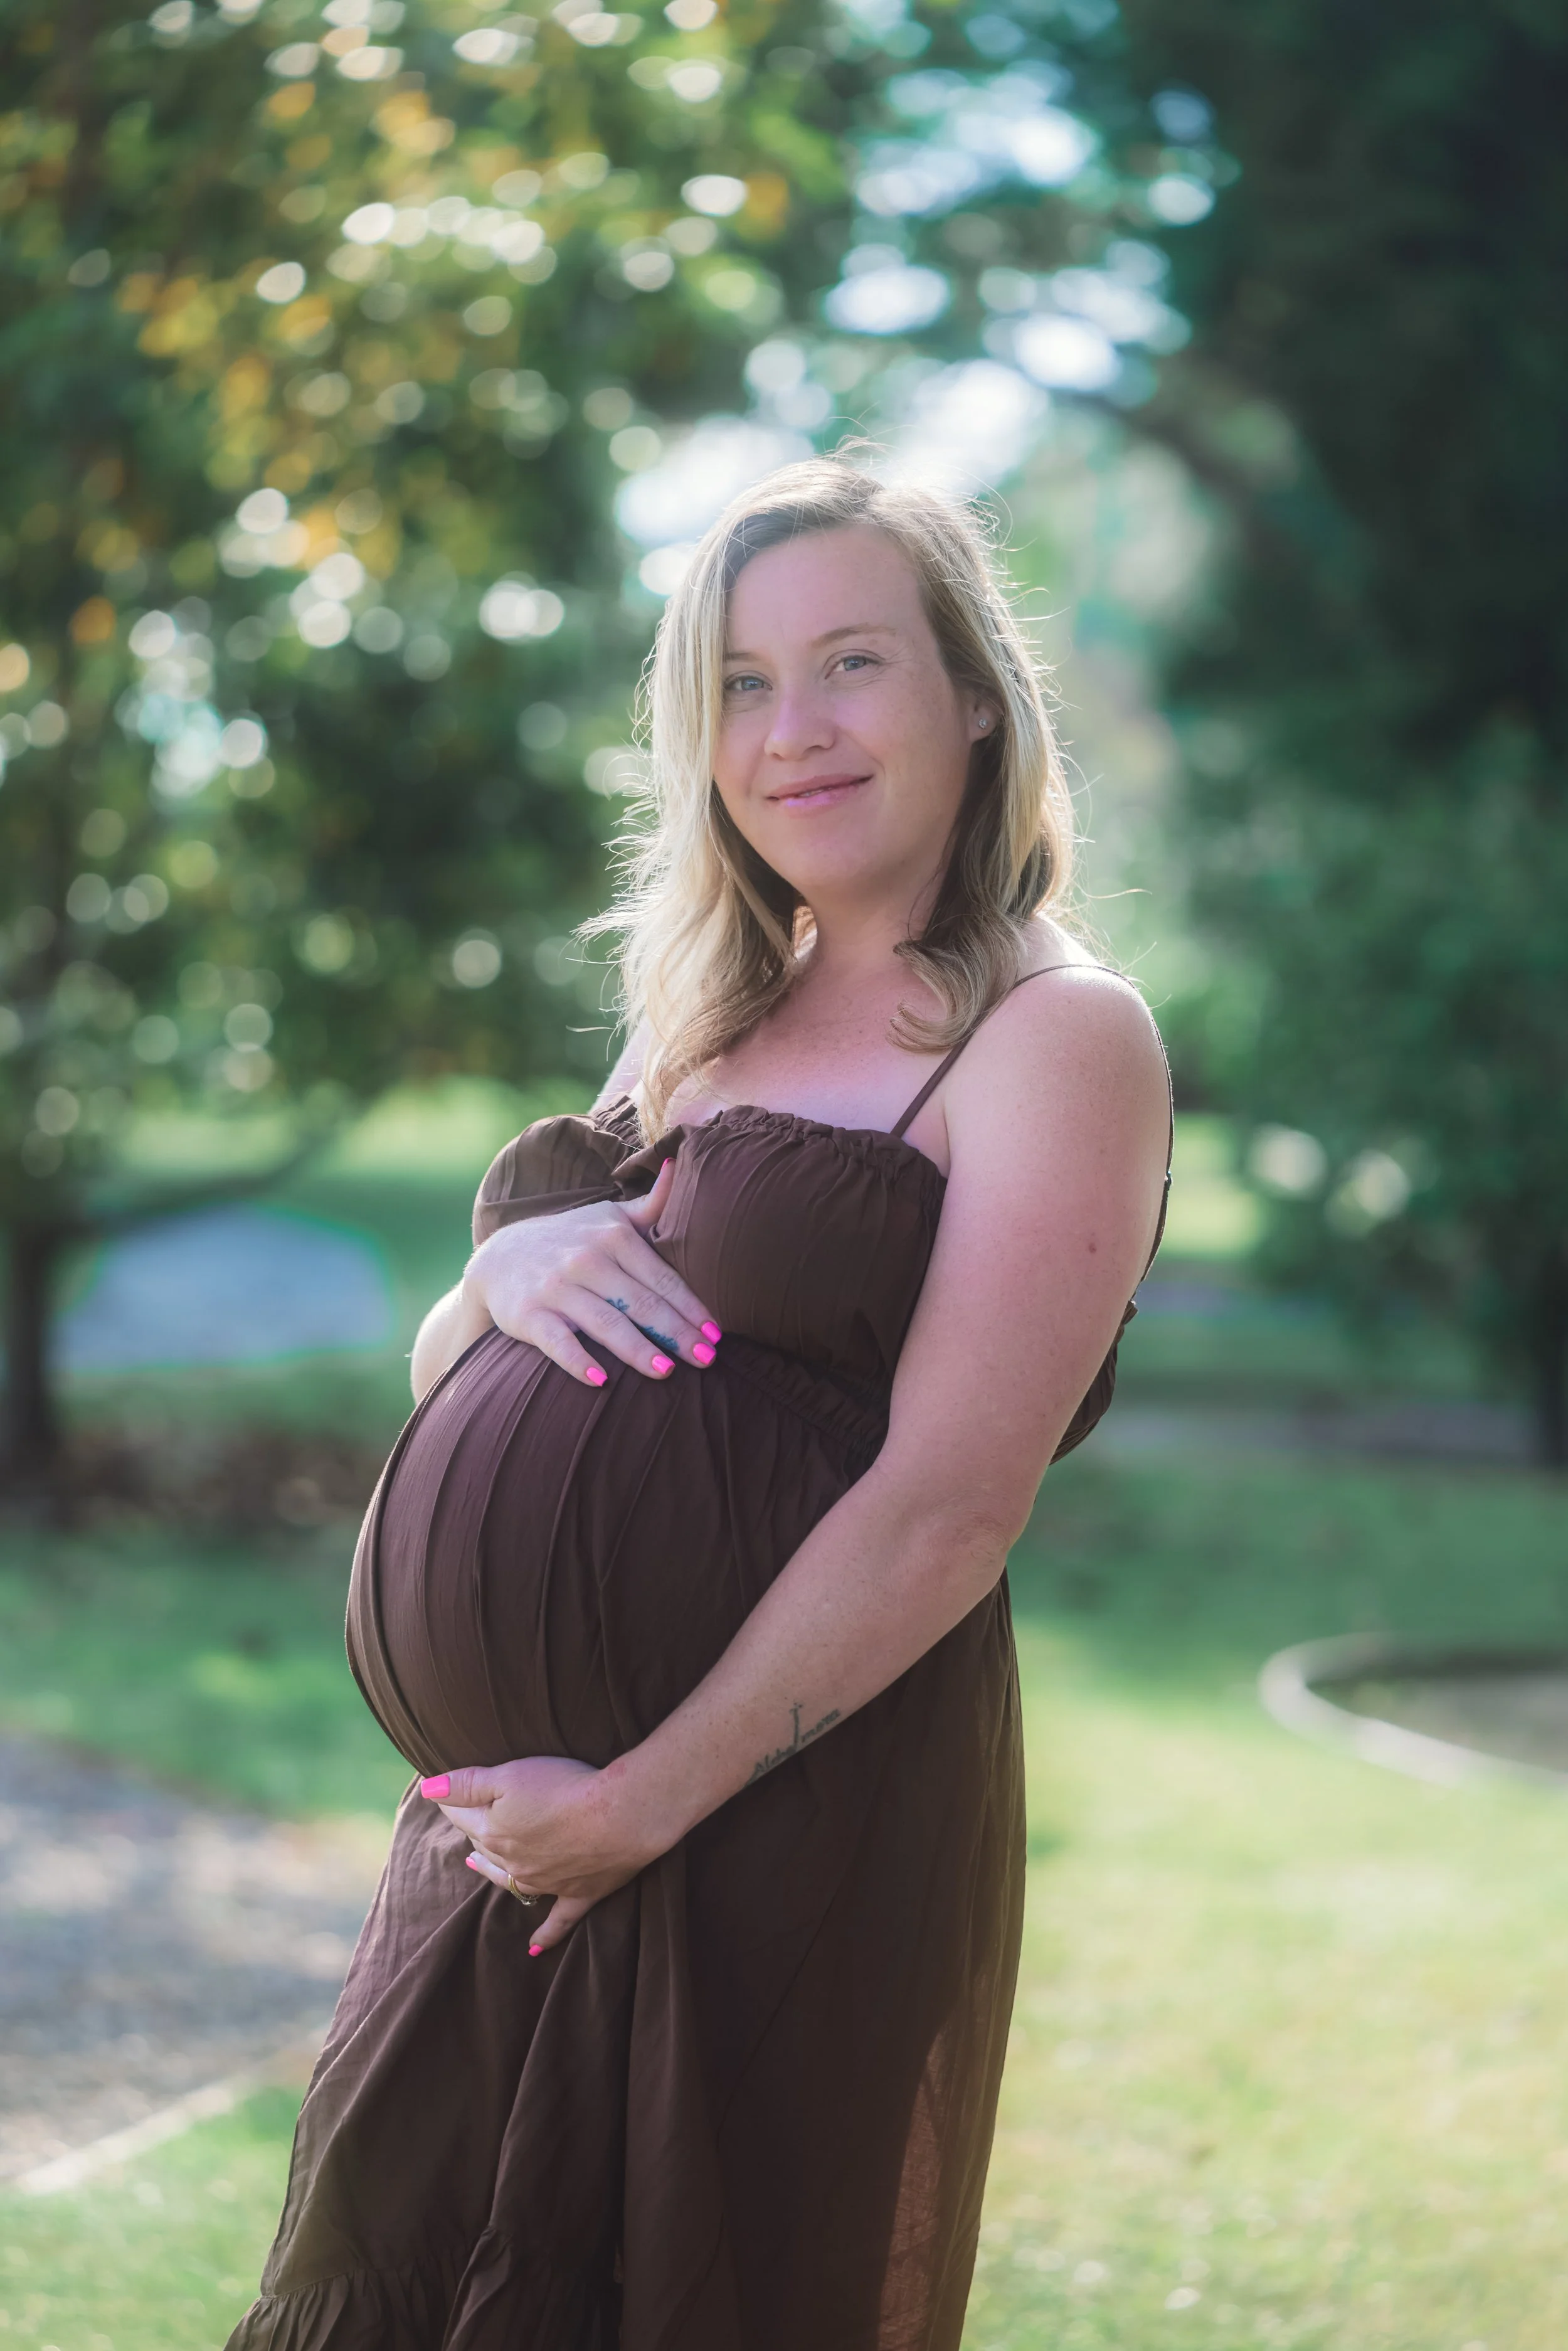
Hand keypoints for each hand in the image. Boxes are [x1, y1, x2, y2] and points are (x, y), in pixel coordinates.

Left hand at [421, 1755, 665, 1952]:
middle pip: (485, 1847)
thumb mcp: (509, 1775)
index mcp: (494, 1833)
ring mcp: (546, 1883)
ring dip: (493, 1873)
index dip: (455, 1802)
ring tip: (477, 1865)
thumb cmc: (564, 1787)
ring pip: (511, 1881)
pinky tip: (534, 1950)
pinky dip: (545, 1936)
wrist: (620, 1814)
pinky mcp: (578, 1894)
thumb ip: (466, 1784)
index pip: (463, 1817)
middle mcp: (514, 1864)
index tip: (448, 1794)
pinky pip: (557, 1922)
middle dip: (475, 1832)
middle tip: (471, 1819)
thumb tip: (427, 1790)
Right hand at [464, 1157, 721, 1387]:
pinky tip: (601, 1381)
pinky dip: (577, 1361)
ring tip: (666, 1372)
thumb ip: (649, 1205)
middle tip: (706, 1359)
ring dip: (637, 1349)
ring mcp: (556, 1287)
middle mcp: (586, 1259)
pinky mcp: (528, 1314)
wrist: (499, 1258)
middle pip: (640, 1302)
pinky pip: (556, 1341)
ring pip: (604, 1322)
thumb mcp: (608, 1216)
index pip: (661, 1278)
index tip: (717, 1334)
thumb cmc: (570, 1241)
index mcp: (613, 1236)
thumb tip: (679, 1165)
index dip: (691, 1307)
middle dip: (676, 1332)